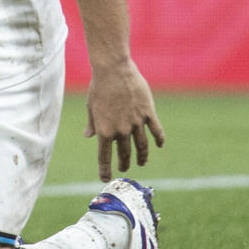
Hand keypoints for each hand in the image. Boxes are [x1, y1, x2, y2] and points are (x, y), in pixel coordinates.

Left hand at [84, 59, 165, 180]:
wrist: (113, 70)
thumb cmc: (98, 86)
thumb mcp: (91, 105)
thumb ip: (92, 123)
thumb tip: (89, 136)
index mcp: (104, 129)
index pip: (104, 155)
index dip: (105, 168)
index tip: (105, 178)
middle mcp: (121, 130)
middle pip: (124, 152)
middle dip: (124, 162)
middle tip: (124, 168)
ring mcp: (136, 123)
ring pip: (142, 145)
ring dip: (142, 156)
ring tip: (141, 162)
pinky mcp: (148, 113)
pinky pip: (156, 130)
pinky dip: (159, 140)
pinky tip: (159, 146)